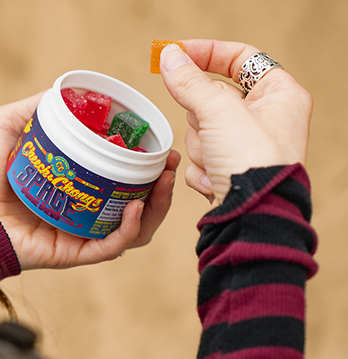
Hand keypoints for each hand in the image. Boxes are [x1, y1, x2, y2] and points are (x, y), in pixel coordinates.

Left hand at [0, 93, 179, 270]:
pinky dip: (126, 230)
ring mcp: (79, 235)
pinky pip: (108, 247)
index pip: (120, 181)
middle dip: (159, 189)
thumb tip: (65, 93)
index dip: (145, 167)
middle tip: (169, 165)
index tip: (161, 148)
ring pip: (130, 230)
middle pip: (134, 208)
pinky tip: (134, 207)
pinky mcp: (71, 254)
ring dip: (153, 208)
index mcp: (74, 187)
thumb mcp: (7, 124)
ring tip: (161, 183)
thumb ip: (37, 108)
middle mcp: (82, 213)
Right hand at [159, 39, 312, 203]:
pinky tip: (217, 181)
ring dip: (201, 147)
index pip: (240, 59)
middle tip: (211, 130)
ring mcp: (246, 148)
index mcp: (279, 95)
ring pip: (202, 131)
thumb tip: (170, 58)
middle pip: (213, 100)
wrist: (251, 216)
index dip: (206, 53)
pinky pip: (202, 158)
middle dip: (203, 119)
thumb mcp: (219, 112)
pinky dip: (203, 170)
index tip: (176, 54)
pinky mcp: (231, 171)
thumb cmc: (252, 162)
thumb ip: (190, 82)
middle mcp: (266, 120)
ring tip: (218, 162)